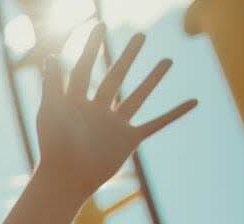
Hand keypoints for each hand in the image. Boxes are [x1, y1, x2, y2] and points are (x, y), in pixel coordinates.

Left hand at [33, 26, 196, 198]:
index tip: (99, 25)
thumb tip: (52, 56)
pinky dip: (175, 113)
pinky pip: (156, 124)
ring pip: (137, 96)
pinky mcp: (128, 140)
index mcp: (76, 102)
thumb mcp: (50, 112)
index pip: (84, 68)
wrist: (65, 179)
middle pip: (115, 77)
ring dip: (153, 79)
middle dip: (128, 57)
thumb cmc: (53, 147)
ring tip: (168, 60)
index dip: (90, 47)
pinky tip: (193, 101)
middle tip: (141, 36)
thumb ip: (52, 85)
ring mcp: (114, 125)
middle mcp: (96, 111)